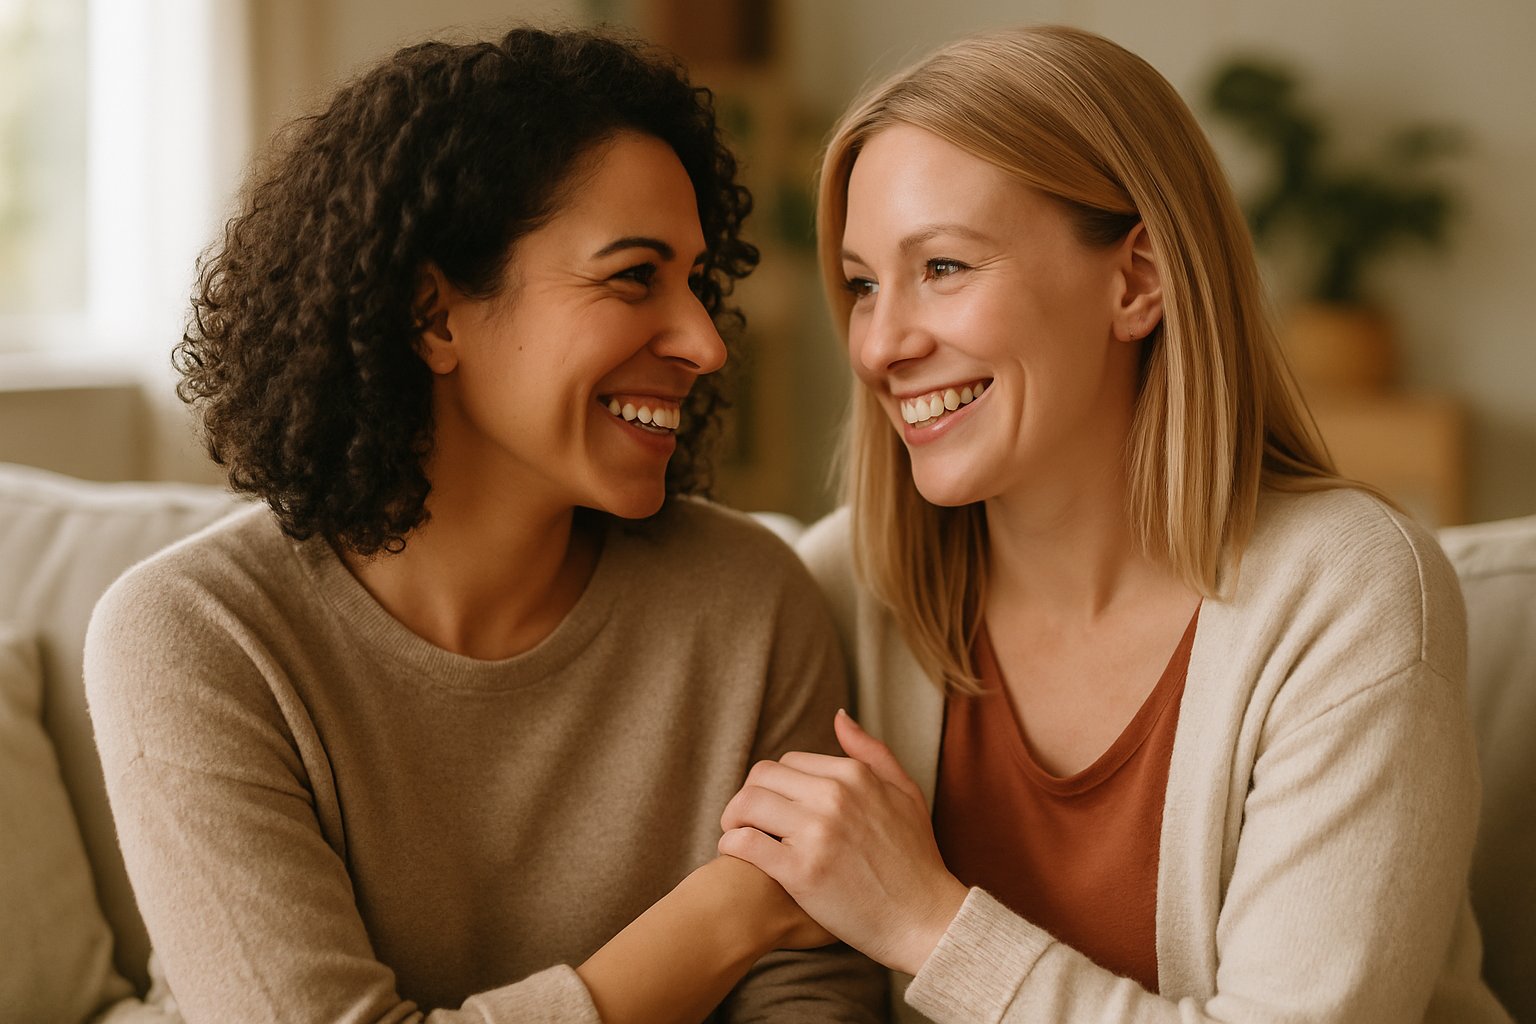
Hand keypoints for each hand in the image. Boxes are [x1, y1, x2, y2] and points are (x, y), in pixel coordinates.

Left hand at [718, 710, 968, 974]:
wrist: (925, 920)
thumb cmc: (916, 860)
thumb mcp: (905, 793)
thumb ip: (872, 752)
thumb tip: (839, 717)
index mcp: (854, 775)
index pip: (788, 762)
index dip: (777, 785)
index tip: (775, 807)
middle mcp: (834, 796)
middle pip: (761, 777)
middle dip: (749, 797)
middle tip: (748, 820)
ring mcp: (817, 832)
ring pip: (747, 804)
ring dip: (733, 818)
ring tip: (737, 833)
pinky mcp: (801, 870)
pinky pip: (745, 842)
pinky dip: (731, 844)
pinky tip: (737, 854)